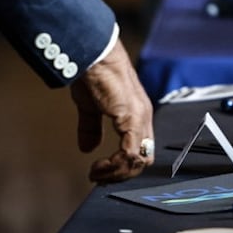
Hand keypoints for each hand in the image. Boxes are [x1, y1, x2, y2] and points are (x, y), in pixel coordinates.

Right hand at [71, 39, 154, 182]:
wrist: (93, 55)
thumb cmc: (93, 74)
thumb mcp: (90, 106)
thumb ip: (91, 127)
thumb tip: (88, 148)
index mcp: (137, 114)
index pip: (141, 150)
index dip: (123, 166)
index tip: (101, 172)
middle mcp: (143, 117)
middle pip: (144, 159)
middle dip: (121, 174)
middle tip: (99, 177)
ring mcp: (140, 117)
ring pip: (139, 160)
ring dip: (116, 173)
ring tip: (96, 173)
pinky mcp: (131, 117)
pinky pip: (131, 153)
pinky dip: (115, 166)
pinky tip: (99, 166)